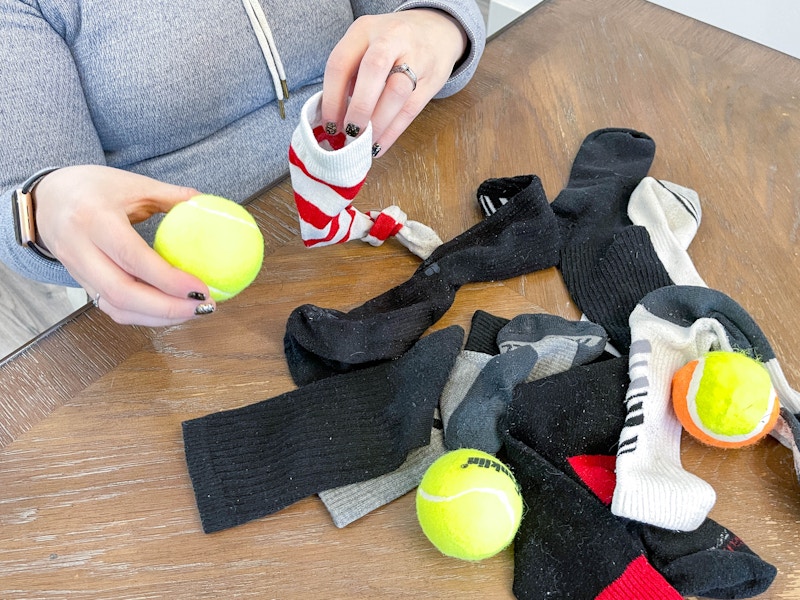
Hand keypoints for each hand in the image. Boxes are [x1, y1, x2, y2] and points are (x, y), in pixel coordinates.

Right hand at [34, 165, 215, 325]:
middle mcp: (80, 249)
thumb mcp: (133, 184)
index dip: (167, 279)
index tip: (201, 288)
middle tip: (204, 307)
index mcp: (93, 218)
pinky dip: (143, 315)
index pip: (131, 257)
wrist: (46, 199)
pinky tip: (171, 311)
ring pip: (116, 307)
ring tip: (194, 312)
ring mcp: (76, 271)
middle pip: (122, 292)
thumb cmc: (93, 187)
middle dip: (167, 308)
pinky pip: (111, 307)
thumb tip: (211, 204)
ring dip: (158, 317)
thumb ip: (172, 195)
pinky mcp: (80, 284)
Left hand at [321, 9, 467, 155]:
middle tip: (349, 133)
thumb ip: (351, 75)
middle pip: (373, 70)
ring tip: (364, 142)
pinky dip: (393, 131)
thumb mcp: (366, 46)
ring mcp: (416, 57)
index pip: (341, 62)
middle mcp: (391, 38)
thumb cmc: (391, 45)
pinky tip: (379, 145)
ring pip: (396, 92)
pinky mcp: (432, 79)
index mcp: (364, 29)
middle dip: (359, 108)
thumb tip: (335, 118)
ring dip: (378, 122)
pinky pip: (411, 109)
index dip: (332, 98)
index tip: (328, 124)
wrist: (437, 30)